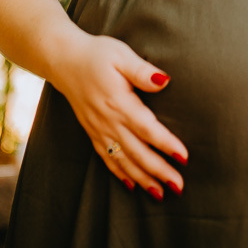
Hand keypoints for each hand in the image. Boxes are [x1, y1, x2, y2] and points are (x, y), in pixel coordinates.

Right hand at [55, 33, 188, 200]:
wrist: (63, 60)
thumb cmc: (96, 54)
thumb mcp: (121, 54)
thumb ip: (142, 71)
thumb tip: (165, 81)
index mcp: (119, 101)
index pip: (147, 128)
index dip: (166, 144)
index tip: (184, 158)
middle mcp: (108, 121)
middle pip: (137, 151)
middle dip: (159, 171)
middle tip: (179, 187)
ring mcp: (99, 129)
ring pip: (122, 160)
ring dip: (142, 178)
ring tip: (160, 193)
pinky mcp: (92, 132)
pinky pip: (106, 158)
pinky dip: (120, 174)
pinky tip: (132, 185)